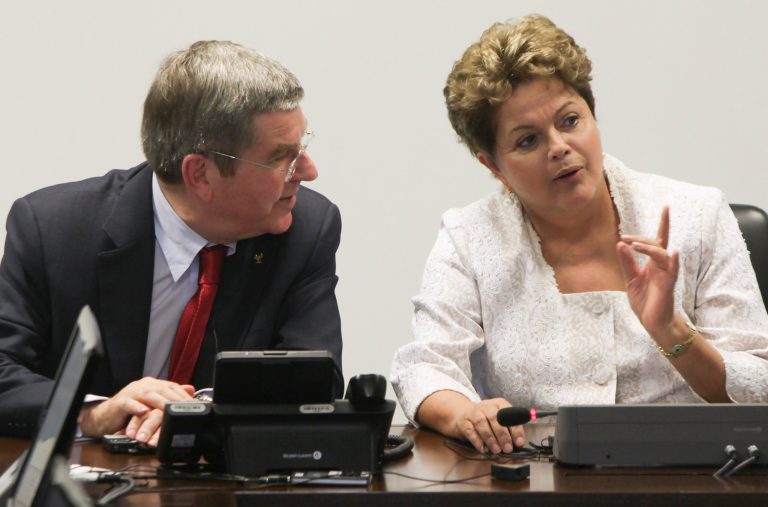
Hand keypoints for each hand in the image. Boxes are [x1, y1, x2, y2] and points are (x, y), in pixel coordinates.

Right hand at [78, 377, 194, 443]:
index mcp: (152, 385)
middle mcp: (143, 386)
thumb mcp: (152, 405)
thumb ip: (170, 397)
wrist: (104, 417)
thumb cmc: (130, 413)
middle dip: (176, 400)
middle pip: (163, 390)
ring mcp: (131, 393)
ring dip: (161, 404)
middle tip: (187, 410)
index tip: (195, 406)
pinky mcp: (119, 402)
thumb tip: (191, 390)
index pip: (172, 388)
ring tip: (171, 411)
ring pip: (149, 396)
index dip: (184, 397)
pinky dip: (137, 408)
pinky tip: (144, 412)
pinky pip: (129, 404)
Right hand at [451, 398, 525, 454]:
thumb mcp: (501, 419)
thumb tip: (519, 443)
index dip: (516, 429)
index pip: (509, 414)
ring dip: (490, 438)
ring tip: (496, 450)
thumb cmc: (487, 420)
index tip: (519, 443)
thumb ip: (511, 429)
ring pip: (482, 423)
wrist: (463, 414)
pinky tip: (483, 449)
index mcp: (499, 404)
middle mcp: (486, 406)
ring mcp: (474, 412)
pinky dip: (477, 441)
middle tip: (508, 448)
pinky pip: (470, 431)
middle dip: (502, 435)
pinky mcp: (464, 421)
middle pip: (495, 417)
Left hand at [616, 206, 678, 336]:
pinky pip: (672, 271)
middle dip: (641, 239)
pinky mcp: (668, 286)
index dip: (663, 223)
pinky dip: (673, 261)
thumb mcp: (630, 278)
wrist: (651, 321)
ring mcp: (667, 275)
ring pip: (663, 255)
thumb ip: (627, 262)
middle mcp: (662, 266)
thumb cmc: (644, 300)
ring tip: (634, 245)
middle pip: (657, 244)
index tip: (666, 206)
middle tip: (625, 238)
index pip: (658, 240)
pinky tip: (674, 252)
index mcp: (653, 263)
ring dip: (649, 248)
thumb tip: (620, 243)